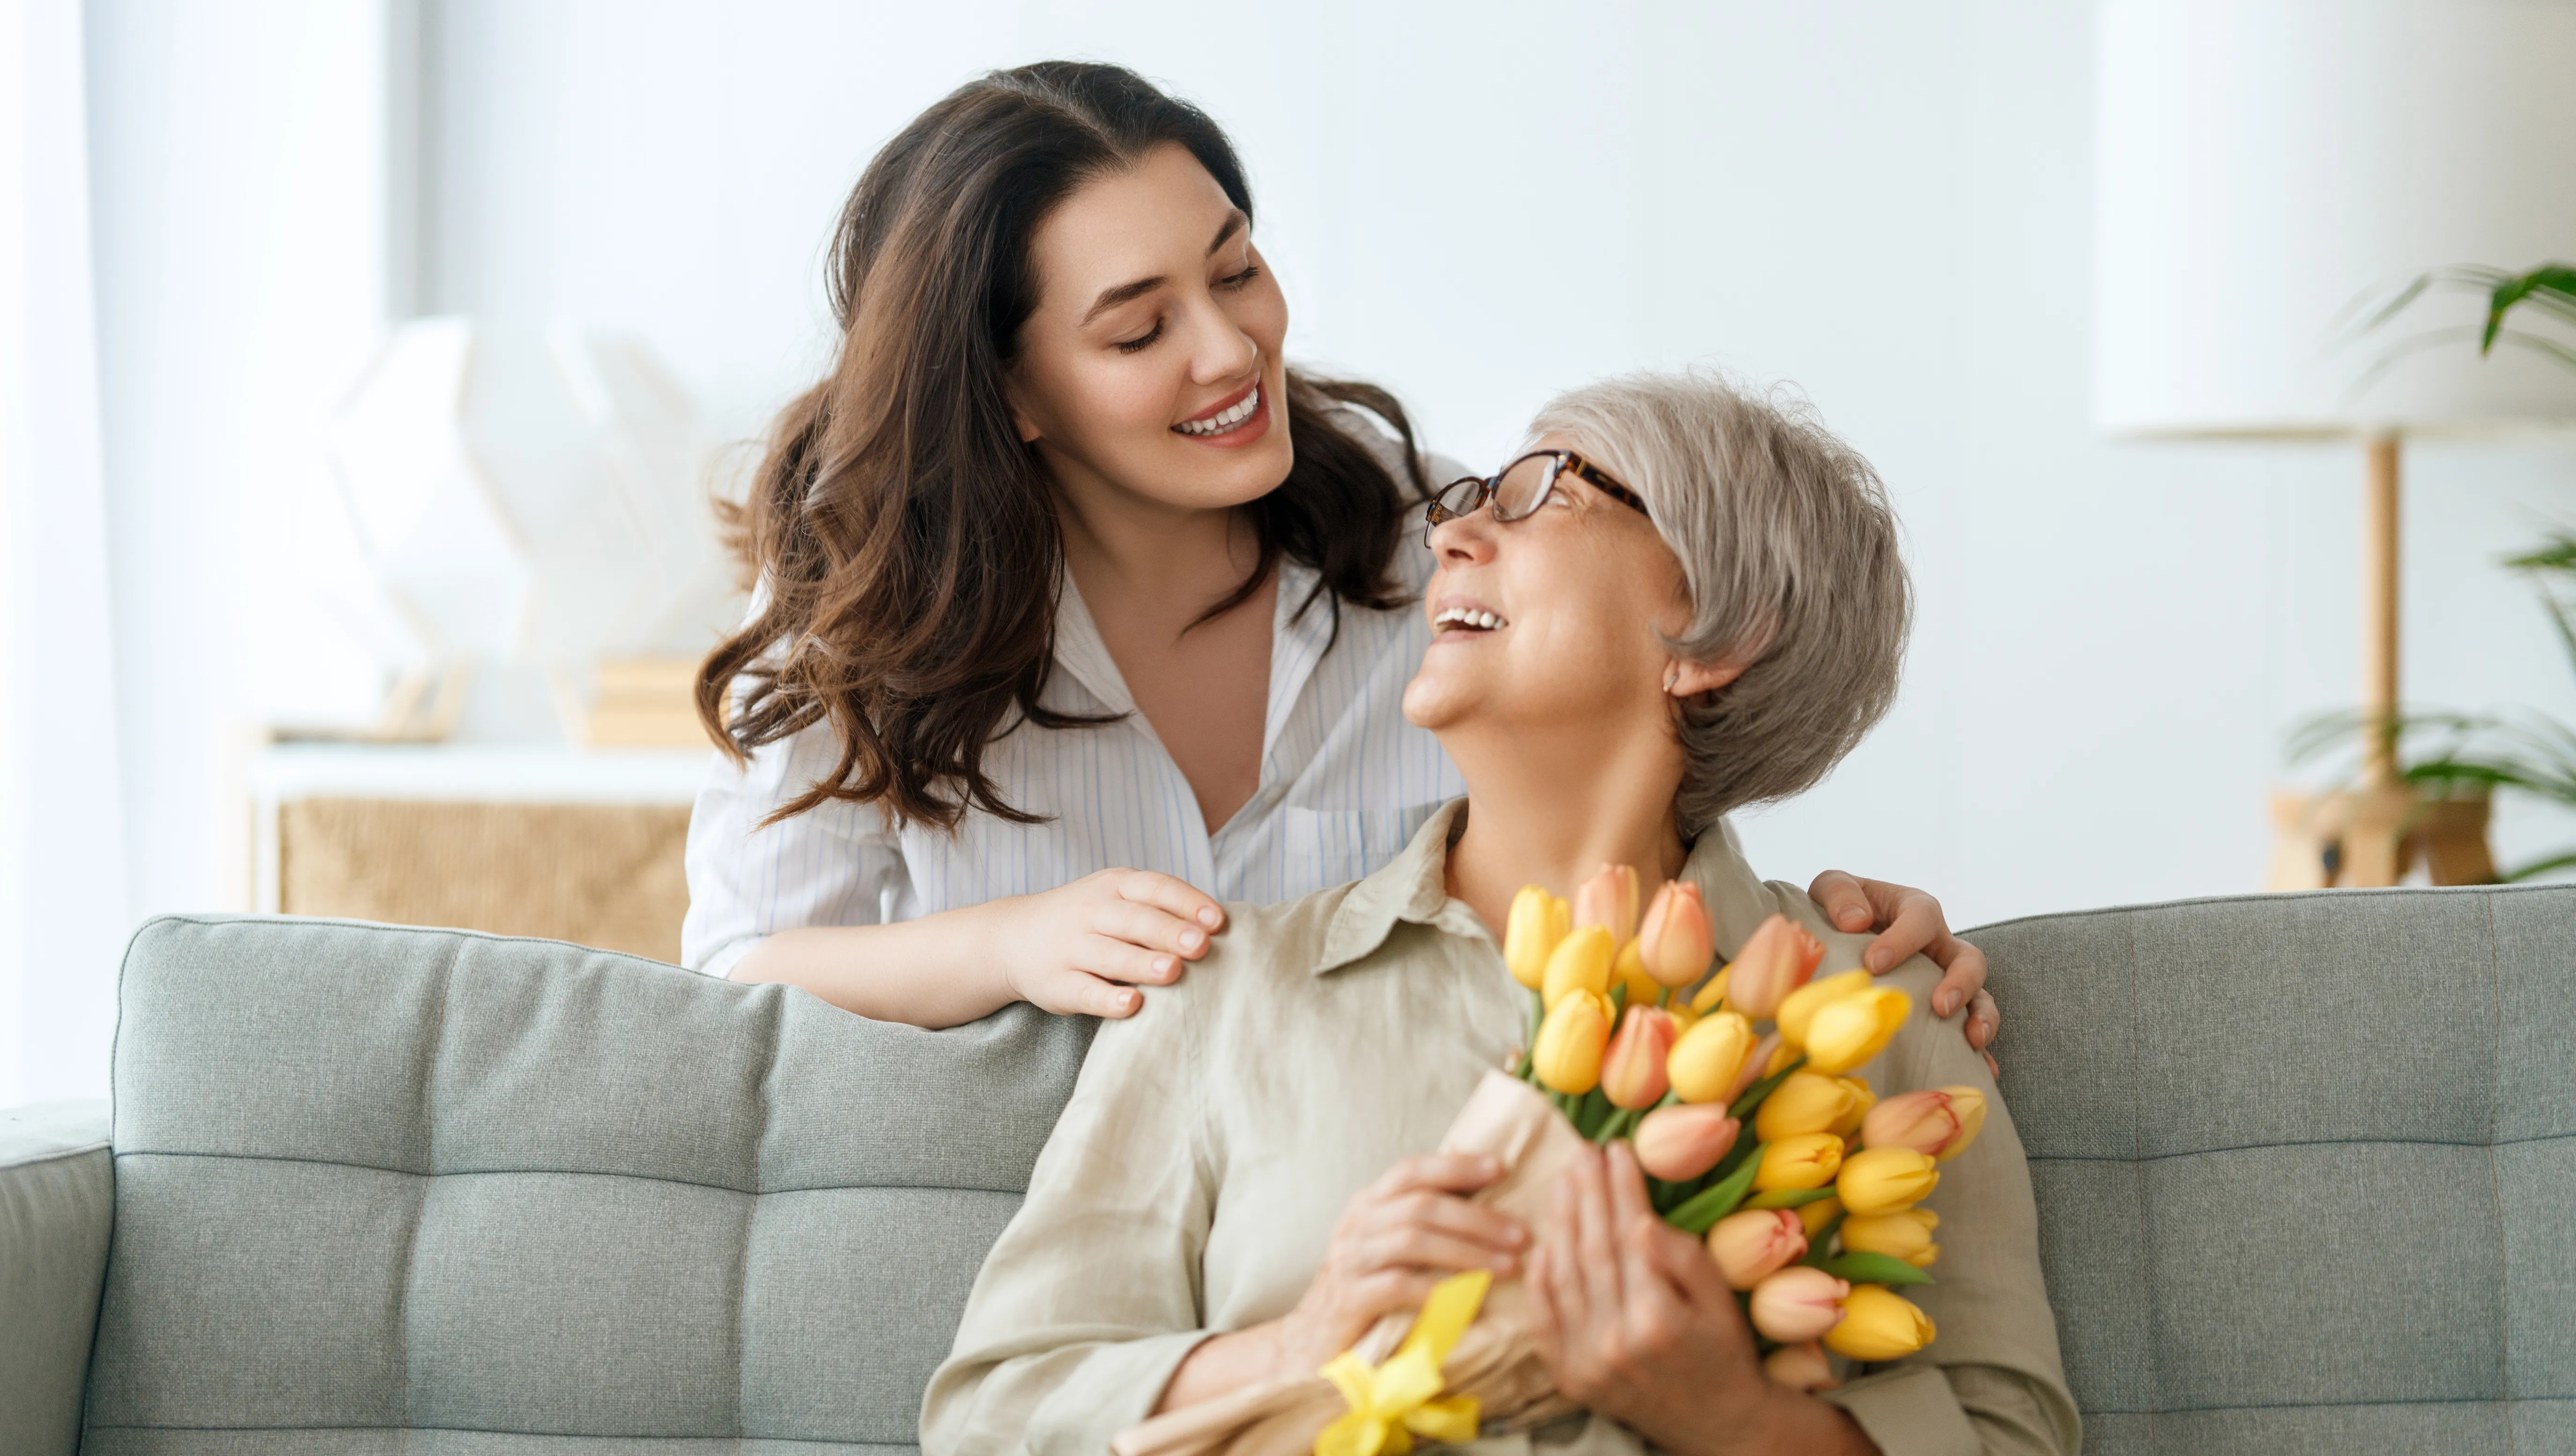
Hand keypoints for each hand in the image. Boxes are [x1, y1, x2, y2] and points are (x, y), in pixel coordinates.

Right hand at [982, 868, 1225, 1017]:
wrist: (1013, 938)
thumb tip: (1219, 930)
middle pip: (1135, 920)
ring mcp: (1072, 948)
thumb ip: (1159, 908)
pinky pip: (1085, 991)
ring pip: (1111, 955)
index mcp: (1114, 886)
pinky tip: (1133, 1005)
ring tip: (1172, 971)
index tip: (1218, 922)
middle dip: (1168, 931)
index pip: (1156, 888)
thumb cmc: (1087, 920)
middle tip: (1201, 946)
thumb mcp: (1116, 898)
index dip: (1188, 903)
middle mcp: (1092, 912)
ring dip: (1142, 963)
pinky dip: (1109, 998)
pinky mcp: (1058, 984)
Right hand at [1273, 1153, 1524, 1375]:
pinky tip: (1470, 1298)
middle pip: (1422, 1205)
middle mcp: (1357, 1222)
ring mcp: (1351, 1259)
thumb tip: (1481, 1191)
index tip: (1501, 1168)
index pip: (1413, 1170)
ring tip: (1508, 1266)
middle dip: (1478, 1217)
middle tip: (1521, 1235)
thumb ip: (1422, 1220)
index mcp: (1369, 1203)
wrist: (1313, 1342)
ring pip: (1414, 1241)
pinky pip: (1398, 1286)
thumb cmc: (1365, 1290)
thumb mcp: (1389, 1246)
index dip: (1457, 1166)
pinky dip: (1438, 1289)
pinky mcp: (1350, 1298)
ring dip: (1468, 1252)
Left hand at [1528, 1143, 1872, 1455]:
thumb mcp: (1720, 1300)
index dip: (1621, 1188)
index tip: (1616, 1150)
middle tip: (1583, 1151)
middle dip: (1588, 1193)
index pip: (1629, 1235)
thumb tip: (1640, 1218)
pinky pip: (1544, 1318)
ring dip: (1561, 1222)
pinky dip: (1540, 1277)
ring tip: (1564, 1181)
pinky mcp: (1569, 1377)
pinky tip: (1544, 1240)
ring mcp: (1585, 1363)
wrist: (1719, 1424)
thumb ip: (1682, 1258)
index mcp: (1656, 1319)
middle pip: (1592, 1249)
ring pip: (1563, 1276)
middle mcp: (1614, 1342)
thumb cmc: (1725, 1353)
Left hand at [1807, 871, 1999, 1076]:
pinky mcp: (1942, 1008)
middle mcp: (1939, 944)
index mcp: (1914, 910)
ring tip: (1972, 1041)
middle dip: (1961, 983)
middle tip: (1939, 1007)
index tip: (1873, 963)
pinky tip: (1981, 1071)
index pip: (1921, 918)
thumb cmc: (1839, 907)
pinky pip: (1969, 1028)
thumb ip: (1840, 893)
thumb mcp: (1832, 887)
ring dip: (1981, 1017)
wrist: (1837, 933)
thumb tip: (1855, 921)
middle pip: (1968, 959)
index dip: (1903, 940)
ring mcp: (1945, 978)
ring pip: (1980, 995)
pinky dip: (1979, 1050)